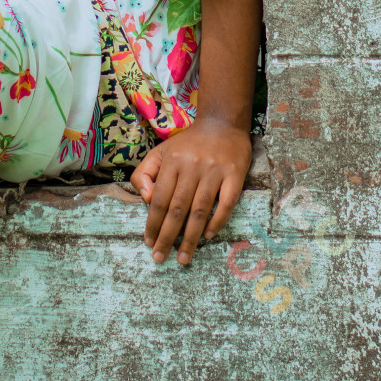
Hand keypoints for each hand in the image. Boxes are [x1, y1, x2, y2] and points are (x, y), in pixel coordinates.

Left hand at [130, 118, 251, 265]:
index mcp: (172, 161)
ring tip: (184, 257)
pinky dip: (217, 221)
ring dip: (191, 237)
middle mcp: (192, 166)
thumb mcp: (161, 151)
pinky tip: (208, 236)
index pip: (159, 199)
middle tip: (161, 258)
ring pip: (200, 210)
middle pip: (177, 208)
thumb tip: (146, 200)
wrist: (222, 123)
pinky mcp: (235, 175)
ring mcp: (214, 171)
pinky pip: (226, 203)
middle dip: (167, 237)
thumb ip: (144, 173)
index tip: (149, 242)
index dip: (153, 223)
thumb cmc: (188, 143)